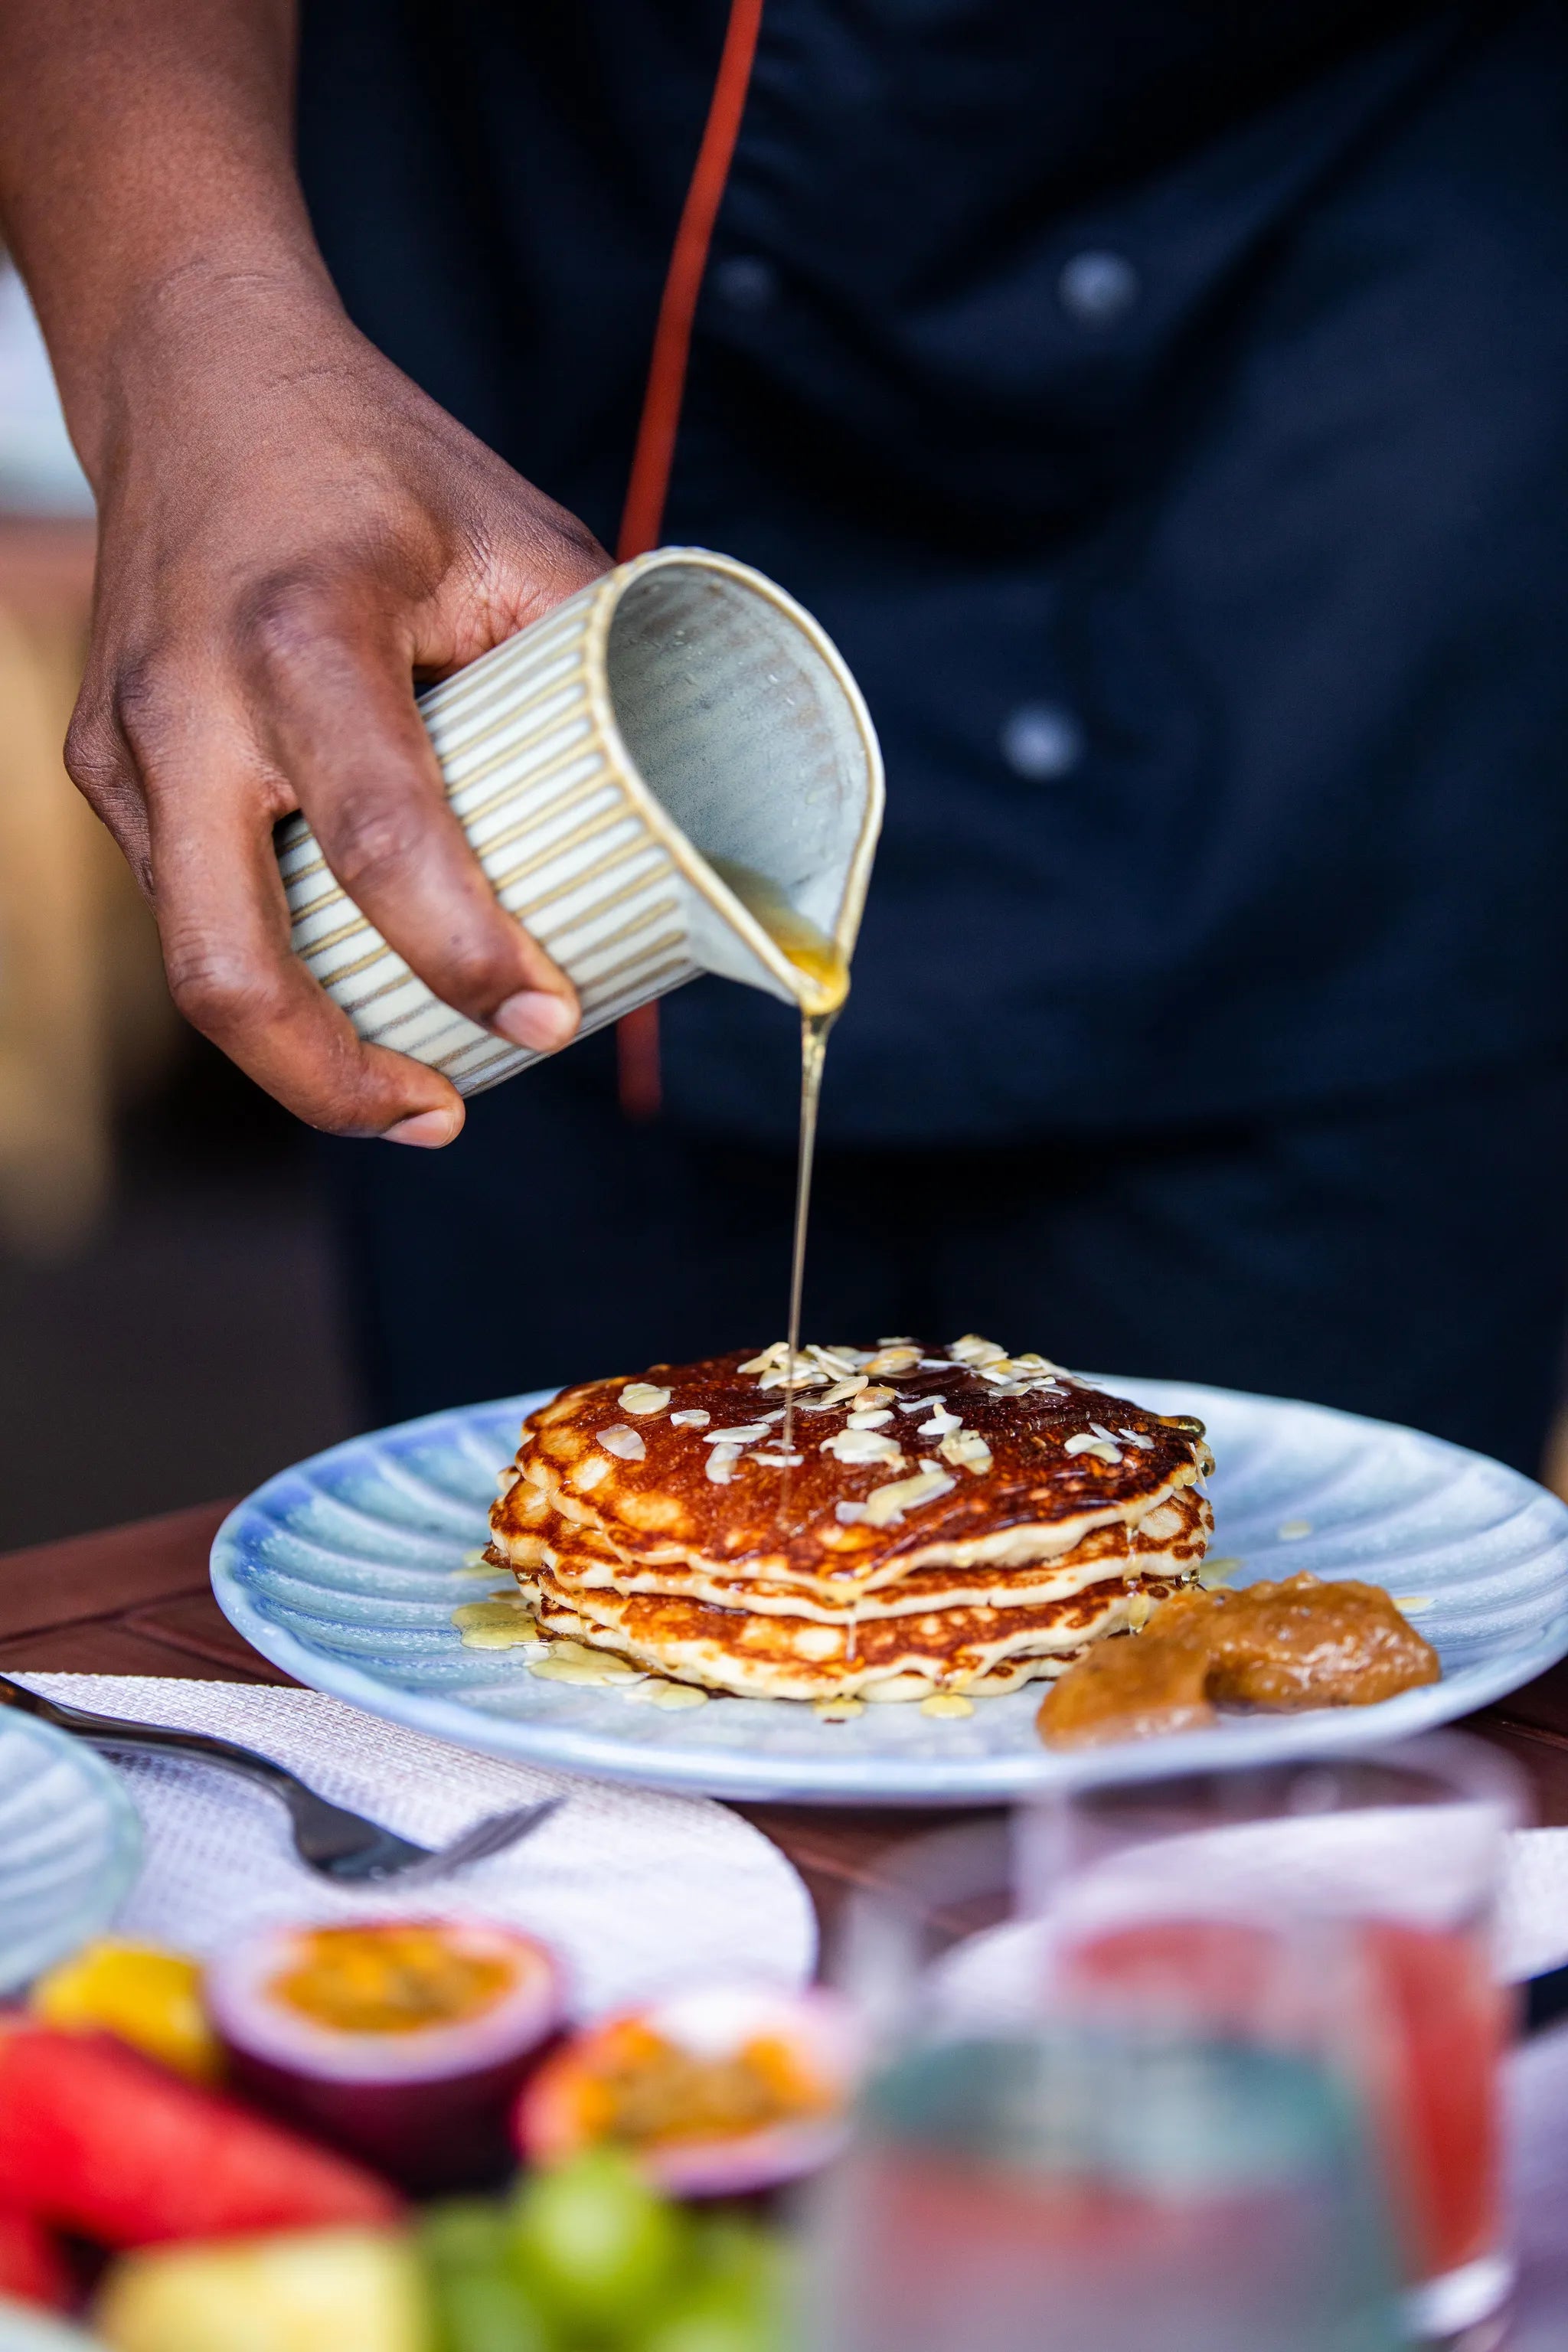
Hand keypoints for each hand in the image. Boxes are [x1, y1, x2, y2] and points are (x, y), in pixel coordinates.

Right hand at [67, 268, 610, 1143]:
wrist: (190, 371)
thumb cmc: (374, 459)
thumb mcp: (516, 536)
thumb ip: (596, 668)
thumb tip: (691, 808)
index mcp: (306, 636)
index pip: (386, 841)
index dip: (469, 958)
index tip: (545, 1021)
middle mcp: (190, 704)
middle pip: (231, 972)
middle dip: (340, 1081)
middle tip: (446, 1113)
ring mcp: (126, 746)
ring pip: (194, 962)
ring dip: (301, 1050)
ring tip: (408, 1082)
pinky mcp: (102, 768)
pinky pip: (185, 905)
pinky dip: (270, 966)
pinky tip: (345, 977)